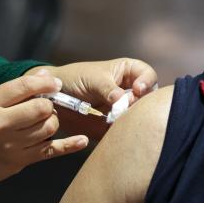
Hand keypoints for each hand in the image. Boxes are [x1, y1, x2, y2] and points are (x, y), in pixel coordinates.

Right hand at [0, 70, 89, 191]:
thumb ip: (15, 89)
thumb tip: (46, 74)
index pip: (25, 86)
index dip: (45, 83)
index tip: (54, 83)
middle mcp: (1, 125)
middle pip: (41, 108)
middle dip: (48, 104)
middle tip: (43, 106)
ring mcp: (11, 146)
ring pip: (48, 128)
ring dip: (51, 121)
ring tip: (41, 121)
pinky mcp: (20, 162)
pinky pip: (51, 151)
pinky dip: (70, 145)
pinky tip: (83, 140)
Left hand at [28, 58, 157, 139]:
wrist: (55, 96)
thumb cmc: (74, 78)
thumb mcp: (91, 79)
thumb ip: (107, 88)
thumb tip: (120, 99)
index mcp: (127, 72)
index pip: (148, 75)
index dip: (146, 82)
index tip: (137, 90)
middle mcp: (129, 90)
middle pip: (148, 98)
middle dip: (141, 102)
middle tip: (127, 106)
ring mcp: (123, 108)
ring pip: (138, 115)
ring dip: (131, 117)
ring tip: (116, 117)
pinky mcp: (115, 124)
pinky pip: (125, 129)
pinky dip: (122, 130)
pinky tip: (113, 128)